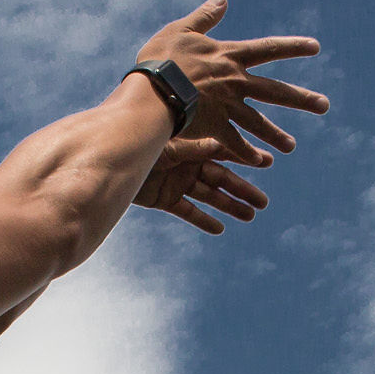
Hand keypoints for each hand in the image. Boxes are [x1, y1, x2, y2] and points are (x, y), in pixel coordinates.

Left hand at [134, 133, 273, 233]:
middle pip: (221, 179)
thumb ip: (193, 148)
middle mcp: (187, 165)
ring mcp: (177, 183)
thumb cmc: (137, 146)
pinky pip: (187, 211)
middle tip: (264, 202)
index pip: (224, 153)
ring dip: (229, 206)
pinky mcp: (164, 199)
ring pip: (209, 197)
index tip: (267, 162)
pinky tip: (220, 229)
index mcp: (191, 147)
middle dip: (242, 190)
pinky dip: (202, 220)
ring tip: (250, 216)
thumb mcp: (168, 146)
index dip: (245, 158)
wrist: (108, 163)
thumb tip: (222, 144)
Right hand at [136, 0, 329, 159]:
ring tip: (291, 147)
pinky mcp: (214, 127)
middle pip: (275, 92)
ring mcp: (227, 107)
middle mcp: (236, 82)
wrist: (152, 90)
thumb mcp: (182, 29)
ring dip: (276, 136)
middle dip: (301, 99)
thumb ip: (205, 16)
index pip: (269, 49)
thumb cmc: (162, 58)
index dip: (293, 47)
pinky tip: (260, 162)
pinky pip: (235, 143)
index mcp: (230, 56)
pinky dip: (247, 153)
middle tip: (324, 106)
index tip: (316, 48)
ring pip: (259, 123)